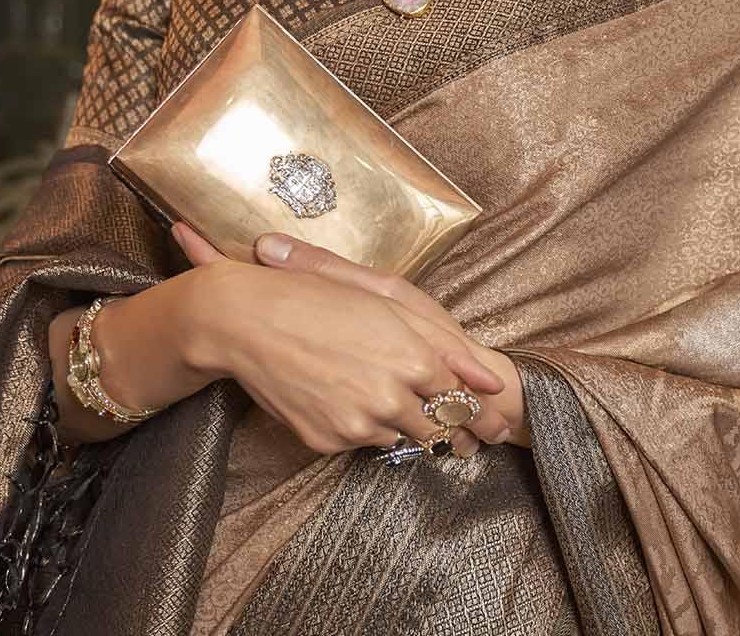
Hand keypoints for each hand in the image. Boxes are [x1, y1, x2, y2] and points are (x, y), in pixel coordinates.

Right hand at [171, 223, 505, 457]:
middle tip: (430, 407)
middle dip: (438, 419)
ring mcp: (357, 425)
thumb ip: (446, 345)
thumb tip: (492, 380)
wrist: (247, 318)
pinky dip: (358, 424)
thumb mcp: (388, 302)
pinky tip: (339, 393)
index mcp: (413, 360)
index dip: (468, 402)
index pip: (461, 397)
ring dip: (396, 421)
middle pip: (436, 428)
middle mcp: (391, 399)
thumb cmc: (320, 297)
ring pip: (399, 438)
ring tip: (370, 387)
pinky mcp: (327, 442)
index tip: (471, 406)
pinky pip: (359, 442)